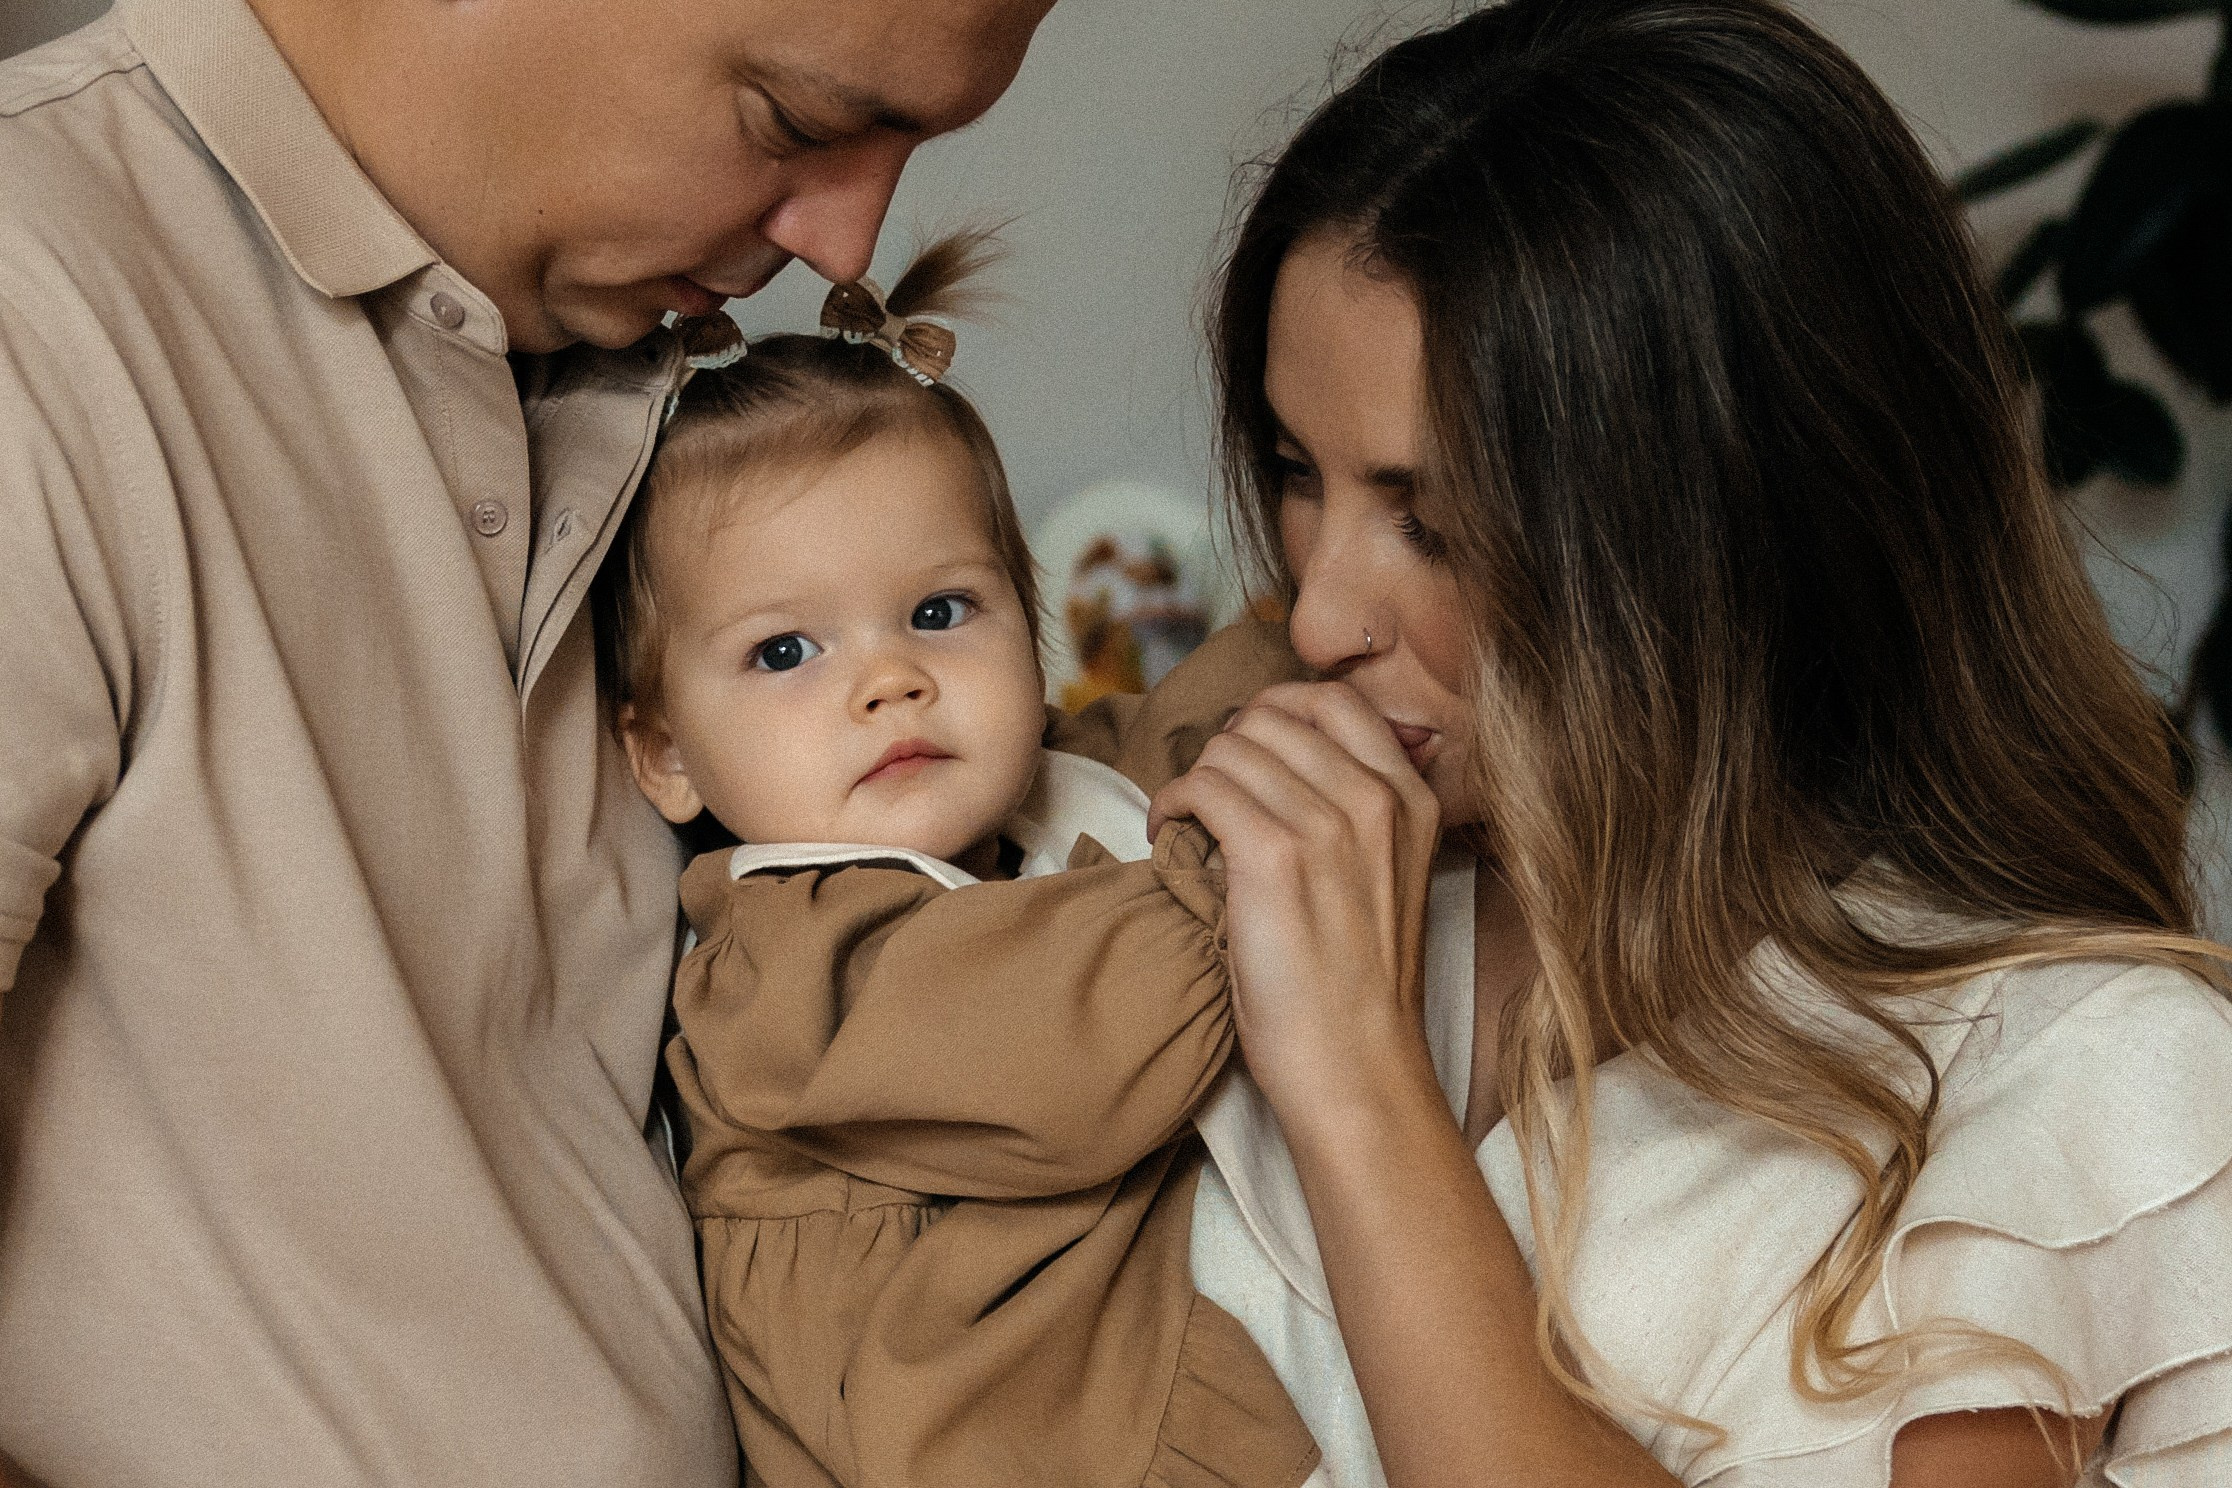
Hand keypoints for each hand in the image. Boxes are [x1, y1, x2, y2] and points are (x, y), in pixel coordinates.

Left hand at [1149, 681, 1441, 1110]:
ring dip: (1194, 779)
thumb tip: (1282, 765)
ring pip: (1229, 749)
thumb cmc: (1358, 988)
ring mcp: (1327, 824)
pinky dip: (1170, 804)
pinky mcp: (1274, 856)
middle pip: (1272, 718)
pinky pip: (1200, 787)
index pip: (1335, 701)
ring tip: (1186, 820)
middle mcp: (1376, 799)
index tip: (1246, 748)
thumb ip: (1359, 815)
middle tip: (1208, 792)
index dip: (1275, 711)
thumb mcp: (1388, 877)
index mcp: (1412, 799)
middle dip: (1227, 748)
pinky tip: (1168, 834)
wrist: (1357, 1066)